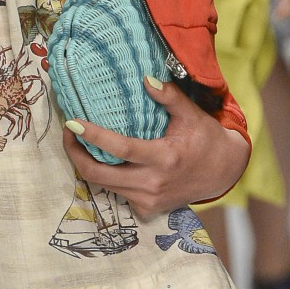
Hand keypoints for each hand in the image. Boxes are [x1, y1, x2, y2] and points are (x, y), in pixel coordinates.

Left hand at [62, 78, 250, 216]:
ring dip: (87, 166)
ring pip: (104, 187)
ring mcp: (148, 201)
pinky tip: (103, 160)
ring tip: (78, 142)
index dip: (93, 136)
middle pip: (99, 176)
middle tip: (68, 133)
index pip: (120, 149)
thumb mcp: (192, 114)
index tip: (73, 123)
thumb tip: (146, 79)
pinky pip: (116, 194)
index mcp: (164, 159)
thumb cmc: (205, 139)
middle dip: (75, 155)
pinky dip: (106, 178)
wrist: (221, 173)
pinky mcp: (146, 210)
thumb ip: (169, 97)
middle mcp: (153, 184)